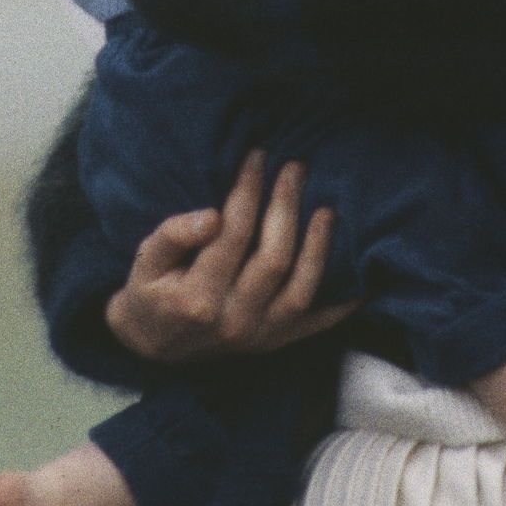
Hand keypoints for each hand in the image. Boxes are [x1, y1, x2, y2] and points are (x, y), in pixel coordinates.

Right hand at [103, 153, 358, 363]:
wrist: (155, 349)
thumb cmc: (151, 292)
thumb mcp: (145, 261)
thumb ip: (173, 234)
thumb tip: (212, 215)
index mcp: (199, 297)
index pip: (233, 234)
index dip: (247, 191)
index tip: (258, 156)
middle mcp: (235, 319)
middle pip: (273, 257)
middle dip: (286, 205)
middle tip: (295, 167)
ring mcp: (260, 335)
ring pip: (301, 289)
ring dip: (318, 246)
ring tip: (327, 208)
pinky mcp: (276, 341)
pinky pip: (316, 323)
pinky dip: (341, 303)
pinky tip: (361, 275)